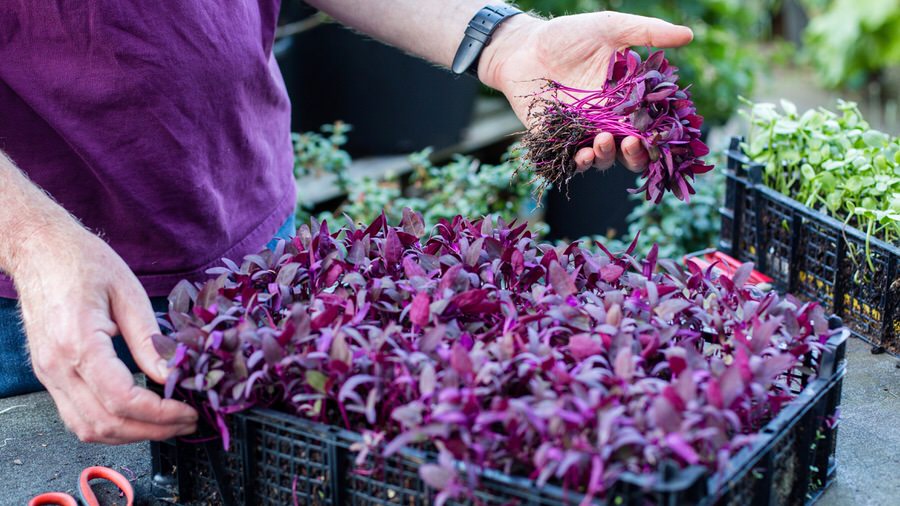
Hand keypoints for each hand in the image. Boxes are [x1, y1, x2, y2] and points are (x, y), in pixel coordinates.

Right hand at [14, 223, 196, 443]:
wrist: (38, 249)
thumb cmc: (81, 261)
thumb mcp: (128, 291)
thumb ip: (149, 338)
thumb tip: (171, 375)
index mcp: (78, 343)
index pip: (122, 399)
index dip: (160, 414)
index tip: (188, 411)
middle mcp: (57, 366)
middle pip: (105, 423)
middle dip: (152, 431)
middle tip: (186, 422)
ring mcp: (48, 374)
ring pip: (87, 428)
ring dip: (130, 435)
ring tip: (167, 424)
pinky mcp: (48, 374)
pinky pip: (76, 416)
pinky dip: (108, 426)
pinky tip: (137, 416)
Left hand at [480, 11, 692, 172]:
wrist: (523, 46)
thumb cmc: (568, 36)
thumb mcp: (610, 28)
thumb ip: (647, 33)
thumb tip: (689, 35)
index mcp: (627, 99)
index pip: (651, 125)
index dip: (660, 134)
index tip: (663, 134)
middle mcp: (608, 121)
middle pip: (631, 151)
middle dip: (636, 155)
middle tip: (631, 143)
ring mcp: (583, 133)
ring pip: (604, 158)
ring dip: (607, 156)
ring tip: (602, 141)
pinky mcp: (557, 141)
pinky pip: (571, 162)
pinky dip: (579, 163)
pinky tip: (582, 156)